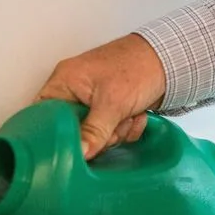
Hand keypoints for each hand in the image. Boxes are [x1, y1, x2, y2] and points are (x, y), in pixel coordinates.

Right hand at [36, 34, 166, 159]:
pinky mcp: (110, 110)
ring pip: (94, 136)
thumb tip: (79, 153)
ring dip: (116, 132)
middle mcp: (74, 92)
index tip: (74, 144)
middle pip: (72, 131)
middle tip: (113, 125)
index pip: (44, 115)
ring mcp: (92, 102)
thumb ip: (94, 131)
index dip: (56, 133)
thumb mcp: (113, 102)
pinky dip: (126, 129)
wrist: (170, 61)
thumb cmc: (137, 66)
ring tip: (128, 114)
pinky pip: (110, 133)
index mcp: (64, 82)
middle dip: (98, 133)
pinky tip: (136, 115)